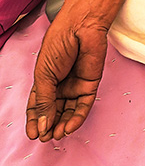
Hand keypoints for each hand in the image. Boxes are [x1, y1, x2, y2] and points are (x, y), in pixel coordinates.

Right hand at [26, 19, 107, 140]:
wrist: (80, 27)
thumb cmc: (59, 43)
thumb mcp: (44, 74)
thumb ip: (44, 100)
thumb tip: (42, 124)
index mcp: (45, 80)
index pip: (38, 105)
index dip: (35, 120)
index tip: (33, 134)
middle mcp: (60, 85)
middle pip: (53, 111)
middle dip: (49, 125)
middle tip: (45, 138)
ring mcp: (75, 85)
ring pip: (68, 112)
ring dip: (62, 125)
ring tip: (56, 135)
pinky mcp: (89, 84)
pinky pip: (83, 105)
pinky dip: (77, 118)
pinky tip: (69, 127)